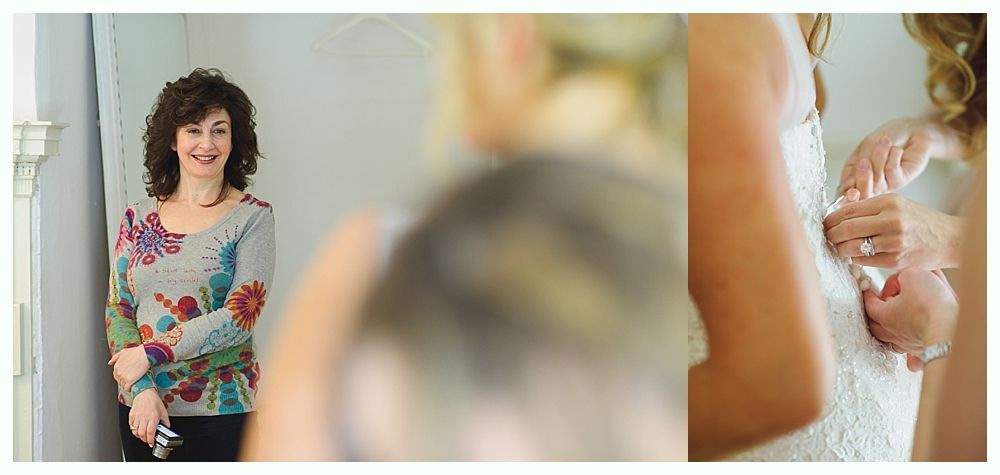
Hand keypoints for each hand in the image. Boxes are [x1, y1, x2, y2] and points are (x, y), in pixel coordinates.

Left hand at [109, 345, 150, 391]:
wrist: (145, 354)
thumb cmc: (136, 352)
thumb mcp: (123, 352)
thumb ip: (115, 358)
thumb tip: (109, 363)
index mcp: (116, 367)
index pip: (116, 375)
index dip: (122, 376)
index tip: (127, 375)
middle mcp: (118, 372)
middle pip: (119, 381)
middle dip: (124, 380)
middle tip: (132, 378)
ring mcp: (123, 377)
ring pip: (123, 385)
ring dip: (127, 385)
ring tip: (134, 382)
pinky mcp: (129, 381)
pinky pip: (127, 388)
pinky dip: (129, 388)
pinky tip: (133, 386)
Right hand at [129, 388, 170, 445]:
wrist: (144, 393)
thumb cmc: (154, 401)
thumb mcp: (163, 411)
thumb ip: (166, 421)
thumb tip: (167, 429)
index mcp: (153, 416)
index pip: (150, 432)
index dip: (151, 440)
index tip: (152, 443)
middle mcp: (144, 417)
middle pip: (142, 434)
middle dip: (145, 440)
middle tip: (148, 440)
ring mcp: (137, 417)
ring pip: (135, 432)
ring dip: (140, 436)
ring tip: (144, 435)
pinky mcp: (131, 416)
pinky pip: (131, 427)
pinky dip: (135, 431)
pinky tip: (139, 429)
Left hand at [823, 193, 963, 269]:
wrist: (950, 238)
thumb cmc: (920, 221)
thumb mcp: (896, 204)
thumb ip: (869, 207)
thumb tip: (837, 213)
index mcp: (888, 202)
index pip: (847, 210)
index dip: (830, 219)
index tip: (824, 223)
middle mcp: (891, 220)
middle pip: (846, 229)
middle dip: (831, 235)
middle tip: (827, 237)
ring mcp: (894, 241)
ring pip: (852, 247)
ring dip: (840, 249)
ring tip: (839, 247)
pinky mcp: (896, 260)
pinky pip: (864, 260)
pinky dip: (855, 258)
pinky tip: (855, 255)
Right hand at [838, 117, 946, 196]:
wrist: (913, 130)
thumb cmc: (889, 136)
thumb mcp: (866, 147)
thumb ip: (855, 166)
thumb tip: (845, 187)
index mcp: (854, 175)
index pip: (845, 192)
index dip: (846, 194)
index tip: (850, 189)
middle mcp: (869, 183)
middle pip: (861, 193)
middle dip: (862, 177)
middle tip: (864, 162)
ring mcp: (885, 184)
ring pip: (876, 179)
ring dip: (879, 157)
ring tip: (885, 142)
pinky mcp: (900, 180)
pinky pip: (891, 172)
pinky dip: (893, 156)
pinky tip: (897, 149)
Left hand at [863, 269, 957, 371]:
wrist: (951, 331)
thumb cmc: (931, 305)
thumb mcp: (912, 275)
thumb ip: (903, 276)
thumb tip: (905, 279)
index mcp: (885, 315)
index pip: (870, 304)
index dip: (869, 295)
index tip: (868, 291)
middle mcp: (894, 334)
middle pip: (877, 325)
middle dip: (878, 314)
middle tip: (882, 306)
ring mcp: (909, 346)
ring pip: (894, 342)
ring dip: (894, 335)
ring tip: (897, 327)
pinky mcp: (925, 354)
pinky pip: (914, 358)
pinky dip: (912, 357)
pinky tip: (912, 359)